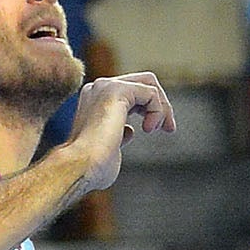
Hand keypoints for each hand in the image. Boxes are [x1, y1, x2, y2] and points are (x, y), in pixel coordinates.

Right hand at [63, 71, 175, 198]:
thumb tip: (129, 132)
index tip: (160, 129)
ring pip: (149, 83)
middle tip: (169, 128)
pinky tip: (149, 129)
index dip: (149, 108)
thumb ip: (118, 135)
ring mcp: (105, 87)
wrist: (79, 167)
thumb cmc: (92, 167)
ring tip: (163, 129)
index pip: (131, 92)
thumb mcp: (108, 147)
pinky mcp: (116, 89)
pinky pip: (150, 92)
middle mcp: (97, 88)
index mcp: (93, 100)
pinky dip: (158, 110)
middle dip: (161, 103)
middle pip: (142, 82)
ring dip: (163, 107)